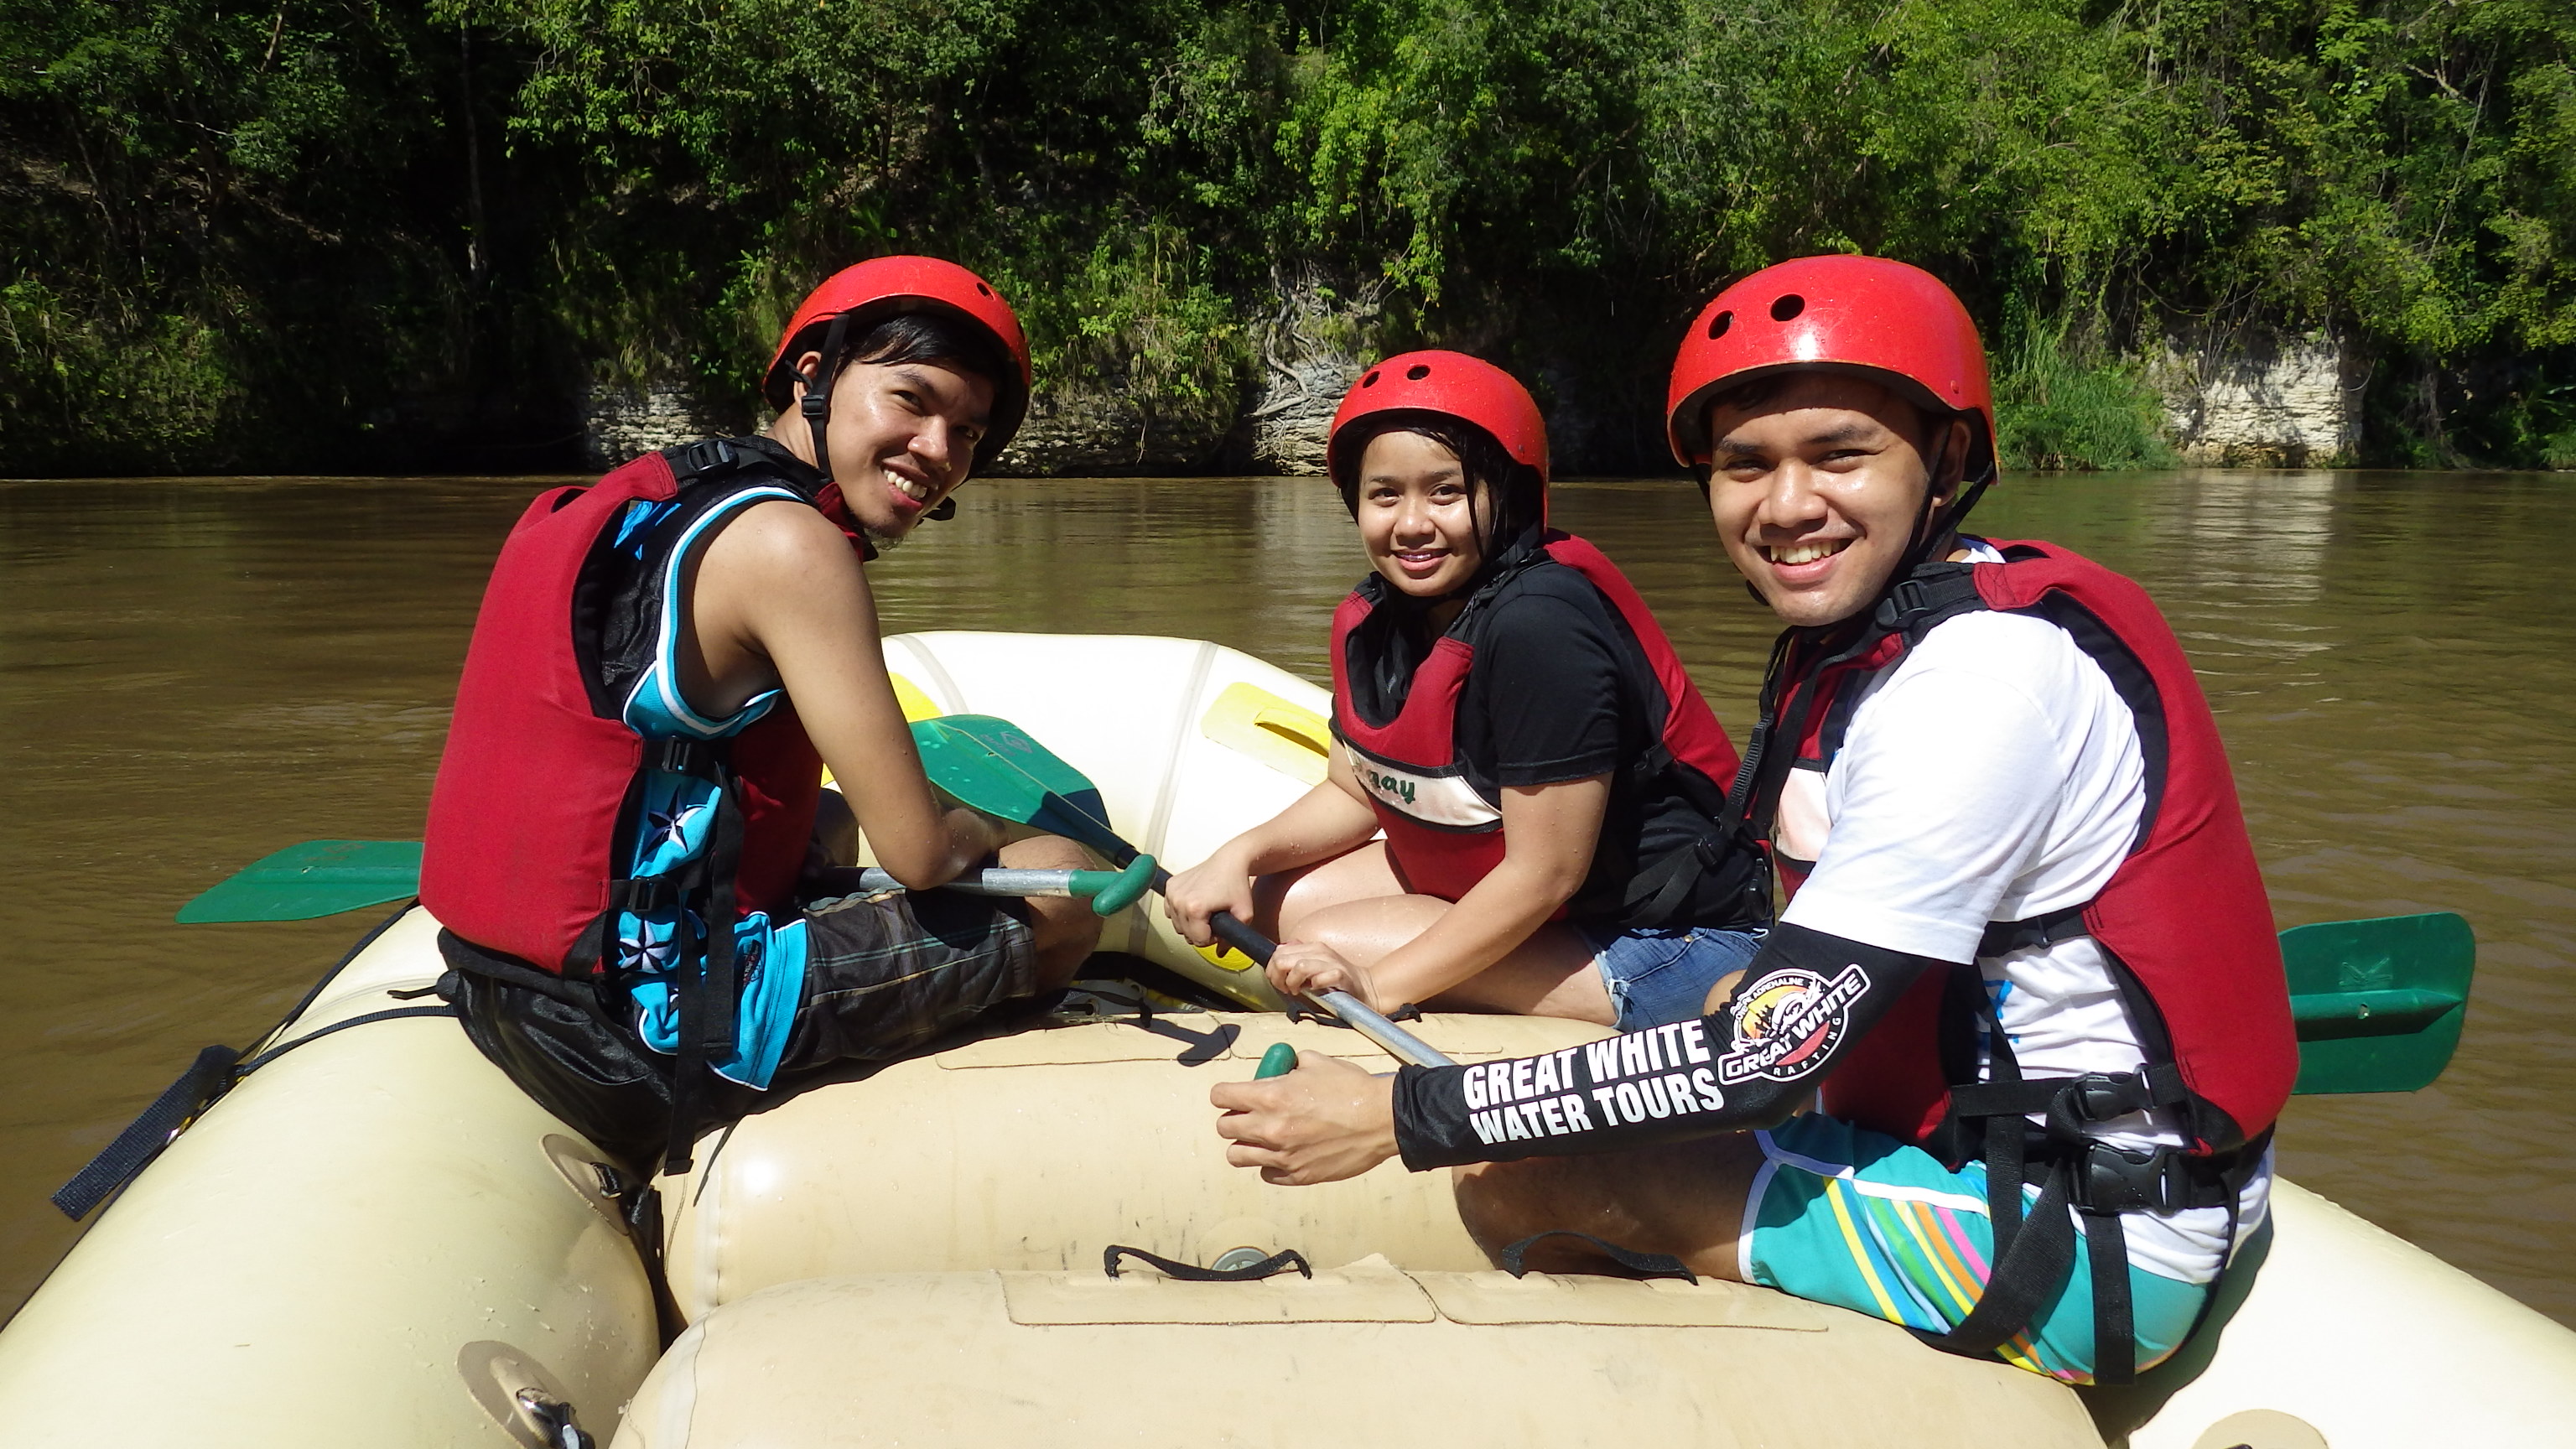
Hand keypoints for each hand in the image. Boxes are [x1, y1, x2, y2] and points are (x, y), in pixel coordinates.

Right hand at [1163, 853, 1255, 946]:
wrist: (1230, 861)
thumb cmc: (1237, 883)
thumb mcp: (1244, 914)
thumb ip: (1234, 938)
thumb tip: (1220, 952)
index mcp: (1195, 908)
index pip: (1199, 941)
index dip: (1212, 937)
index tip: (1220, 925)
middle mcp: (1179, 900)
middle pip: (1186, 934)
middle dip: (1201, 931)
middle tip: (1215, 918)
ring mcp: (1172, 892)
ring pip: (1177, 925)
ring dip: (1191, 923)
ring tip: (1206, 910)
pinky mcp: (1170, 886)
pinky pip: (1171, 911)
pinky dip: (1182, 912)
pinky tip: (1195, 904)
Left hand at [1210, 1052, 1399, 1184]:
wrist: (1382, 1120)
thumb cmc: (1352, 1088)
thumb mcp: (1317, 1063)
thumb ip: (1291, 1065)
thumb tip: (1283, 1067)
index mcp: (1271, 1096)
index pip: (1220, 1096)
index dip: (1225, 1093)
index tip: (1233, 1094)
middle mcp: (1270, 1128)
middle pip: (1224, 1127)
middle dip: (1233, 1118)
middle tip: (1250, 1115)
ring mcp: (1283, 1156)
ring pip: (1237, 1156)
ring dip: (1246, 1145)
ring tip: (1263, 1138)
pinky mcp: (1298, 1176)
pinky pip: (1266, 1173)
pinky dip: (1270, 1164)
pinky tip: (1286, 1153)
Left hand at [1265, 940, 1378, 1012]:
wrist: (1366, 987)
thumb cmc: (1336, 981)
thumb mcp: (1314, 965)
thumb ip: (1296, 957)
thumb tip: (1278, 953)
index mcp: (1311, 947)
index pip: (1278, 952)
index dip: (1272, 970)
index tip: (1279, 983)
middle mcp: (1320, 951)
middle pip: (1283, 959)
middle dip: (1278, 978)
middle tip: (1286, 989)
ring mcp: (1331, 962)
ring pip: (1299, 967)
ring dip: (1293, 982)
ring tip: (1298, 991)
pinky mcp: (1340, 975)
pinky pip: (1319, 979)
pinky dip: (1313, 986)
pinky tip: (1315, 990)